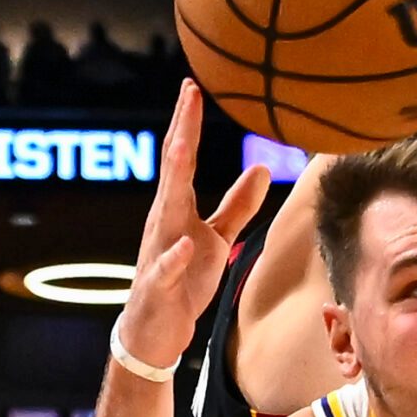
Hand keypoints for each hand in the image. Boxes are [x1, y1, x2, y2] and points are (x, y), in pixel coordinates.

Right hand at [117, 81, 270, 372]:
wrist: (154, 330)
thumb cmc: (184, 281)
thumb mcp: (217, 238)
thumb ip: (237, 205)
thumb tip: (262, 169)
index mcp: (177, 209)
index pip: (183, 159)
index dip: (189, 123)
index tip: (194, 86)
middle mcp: (164, 223)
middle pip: (173, 171)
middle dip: (180, 132)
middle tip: (188, 93)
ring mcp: (159, 252)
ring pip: (165, 212)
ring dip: (174, 182)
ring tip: (180, 148)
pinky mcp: (160, 286)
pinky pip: (168, 268)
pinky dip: (178, 257)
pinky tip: (189, 244)